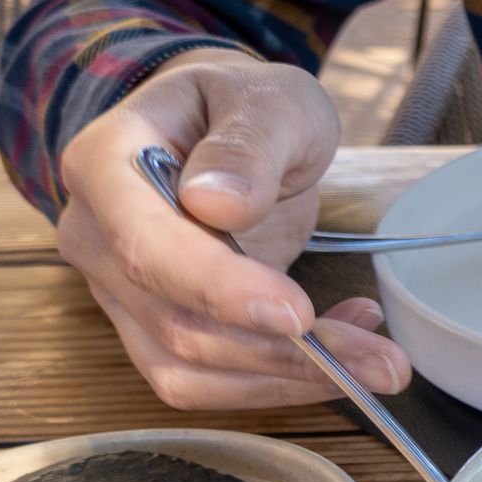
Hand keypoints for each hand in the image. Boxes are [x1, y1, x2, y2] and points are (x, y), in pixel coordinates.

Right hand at [55, 49, 409, 409]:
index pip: (148, 247)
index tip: (298, 313)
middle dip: (285, 352)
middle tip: (383, 362)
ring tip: (377, 362)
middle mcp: (98, 238)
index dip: (220, 288)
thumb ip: (248, 144)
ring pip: (192, 368)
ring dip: (289, 380)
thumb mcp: (268, 100)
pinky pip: (211, 381)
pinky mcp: (158, 329)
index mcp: (105, 166)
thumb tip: (218, 203)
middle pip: (178, 322)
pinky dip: (280, 381)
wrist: (226, 131)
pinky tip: (342, 348)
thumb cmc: (243, 106)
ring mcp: (121, 292)